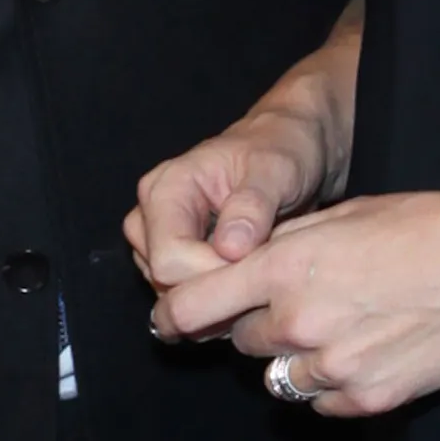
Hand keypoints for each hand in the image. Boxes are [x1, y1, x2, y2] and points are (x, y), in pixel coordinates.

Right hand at [126, 105, 331, 290]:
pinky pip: (183, 293)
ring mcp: (157, 238)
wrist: (288, 146)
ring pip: (171, 292)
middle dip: (214, 287)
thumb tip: (229, 249)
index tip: (256, 264)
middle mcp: (150, 215)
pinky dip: (214, 294)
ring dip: (214, 294)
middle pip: (164, 281)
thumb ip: (252, 205)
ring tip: (256, 271)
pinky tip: (246, 277)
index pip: (169, 260)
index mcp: (166, 188)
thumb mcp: (277, 170)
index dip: (212, 274)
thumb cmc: (282, 150)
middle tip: (261, 273)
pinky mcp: (173, 254)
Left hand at [149, 188, 439, 414]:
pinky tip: (365, 354)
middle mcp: (297, 321)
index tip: (170, 321)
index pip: (192, 305)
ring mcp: (331, 366)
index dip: (174, 315)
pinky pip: (321, 403)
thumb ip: (282, 247)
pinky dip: (331, 386)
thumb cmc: (417, 228)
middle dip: (260, 326)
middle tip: (300, 307)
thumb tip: (239, 266)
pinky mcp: (365, 398)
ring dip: (295, 358)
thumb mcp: (339, 217)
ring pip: (279, 378)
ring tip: (341, 330)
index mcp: (284, 268)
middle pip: (241, 340)